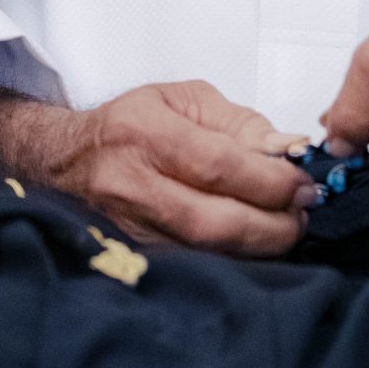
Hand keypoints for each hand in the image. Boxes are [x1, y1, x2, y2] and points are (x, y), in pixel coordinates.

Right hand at [0, 79, 316, 256]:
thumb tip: (289, 151)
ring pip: (205, 252)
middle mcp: (131, 184)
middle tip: (302, 214)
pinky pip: (192, 266)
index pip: (219, 166)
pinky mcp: (133, 256)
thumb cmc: (132, 124)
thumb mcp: (185, 100)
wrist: (65, 160)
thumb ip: (241, 124)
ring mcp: (129, 228)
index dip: (270, 182)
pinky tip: (253, 246)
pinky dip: (232, 260)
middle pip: (214, 221)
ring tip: (285, 229)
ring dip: (258, 247)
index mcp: (146, 133)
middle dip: (272, 224)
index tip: (303, 184)